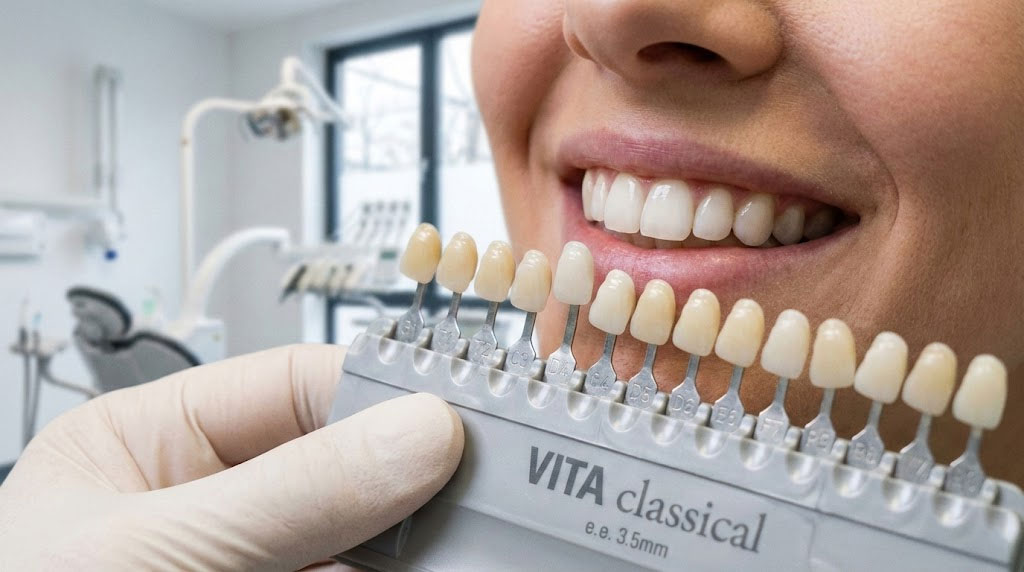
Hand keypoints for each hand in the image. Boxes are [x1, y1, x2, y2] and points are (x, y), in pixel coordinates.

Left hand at [0, 344, 463, 569]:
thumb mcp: (158, 550)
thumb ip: (291, 493)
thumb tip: (417, 432)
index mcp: (147, 446)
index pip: (290, 387)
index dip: (377, 392)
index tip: (452, 415)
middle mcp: (203, 506)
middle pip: (336, 466)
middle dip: (403, 478)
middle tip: (474, 489)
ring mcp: (247, 567)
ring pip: (357, 539)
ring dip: (411, 541)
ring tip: (460, 542)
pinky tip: (429, 565)